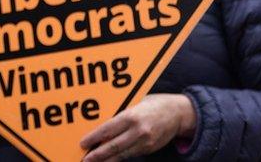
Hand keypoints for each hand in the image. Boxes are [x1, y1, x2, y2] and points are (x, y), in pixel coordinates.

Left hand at [80, 93, 196, 160]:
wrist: (177, 113)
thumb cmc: (151, 104)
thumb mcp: (134, 103)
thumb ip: (119, 113)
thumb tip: (99, 122)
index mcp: (131, 116)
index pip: (108, 129)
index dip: (94, 138)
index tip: (83, 143)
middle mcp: (138, 131)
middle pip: (113, 145)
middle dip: (98, 154)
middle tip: (85, 159)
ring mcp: (145, 142)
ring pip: (122, 154)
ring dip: (107, 160)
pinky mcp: (149, 149)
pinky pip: (130, 155)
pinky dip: (119, 158)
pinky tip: (109, 160)